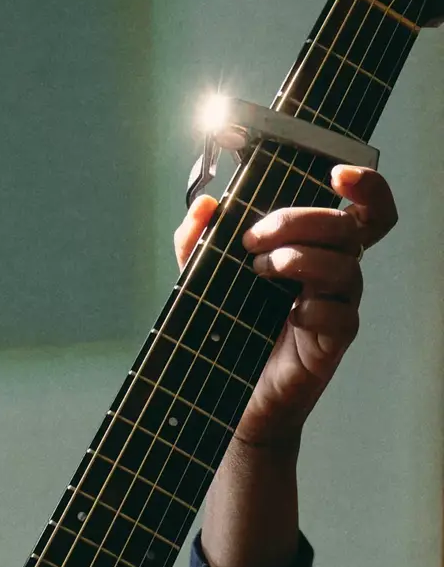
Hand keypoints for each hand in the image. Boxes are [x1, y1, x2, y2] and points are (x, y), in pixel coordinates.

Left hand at [176, 165, 397, 448]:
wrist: (227, 392)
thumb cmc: (229, 329)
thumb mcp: (204, 279)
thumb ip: (200, 241)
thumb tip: (204, 205)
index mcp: (316, 247)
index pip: (362, 208)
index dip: (366, 186)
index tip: (336, 174)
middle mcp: (335, 271)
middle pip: (346, 226)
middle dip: (298, 221)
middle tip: (253, 238)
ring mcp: (338, 305)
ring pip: (345, 266)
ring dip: (300, 259)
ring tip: (260, 270)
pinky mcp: (333, 341)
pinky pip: (340, 315)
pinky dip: (313, 309)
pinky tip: (288, 315)